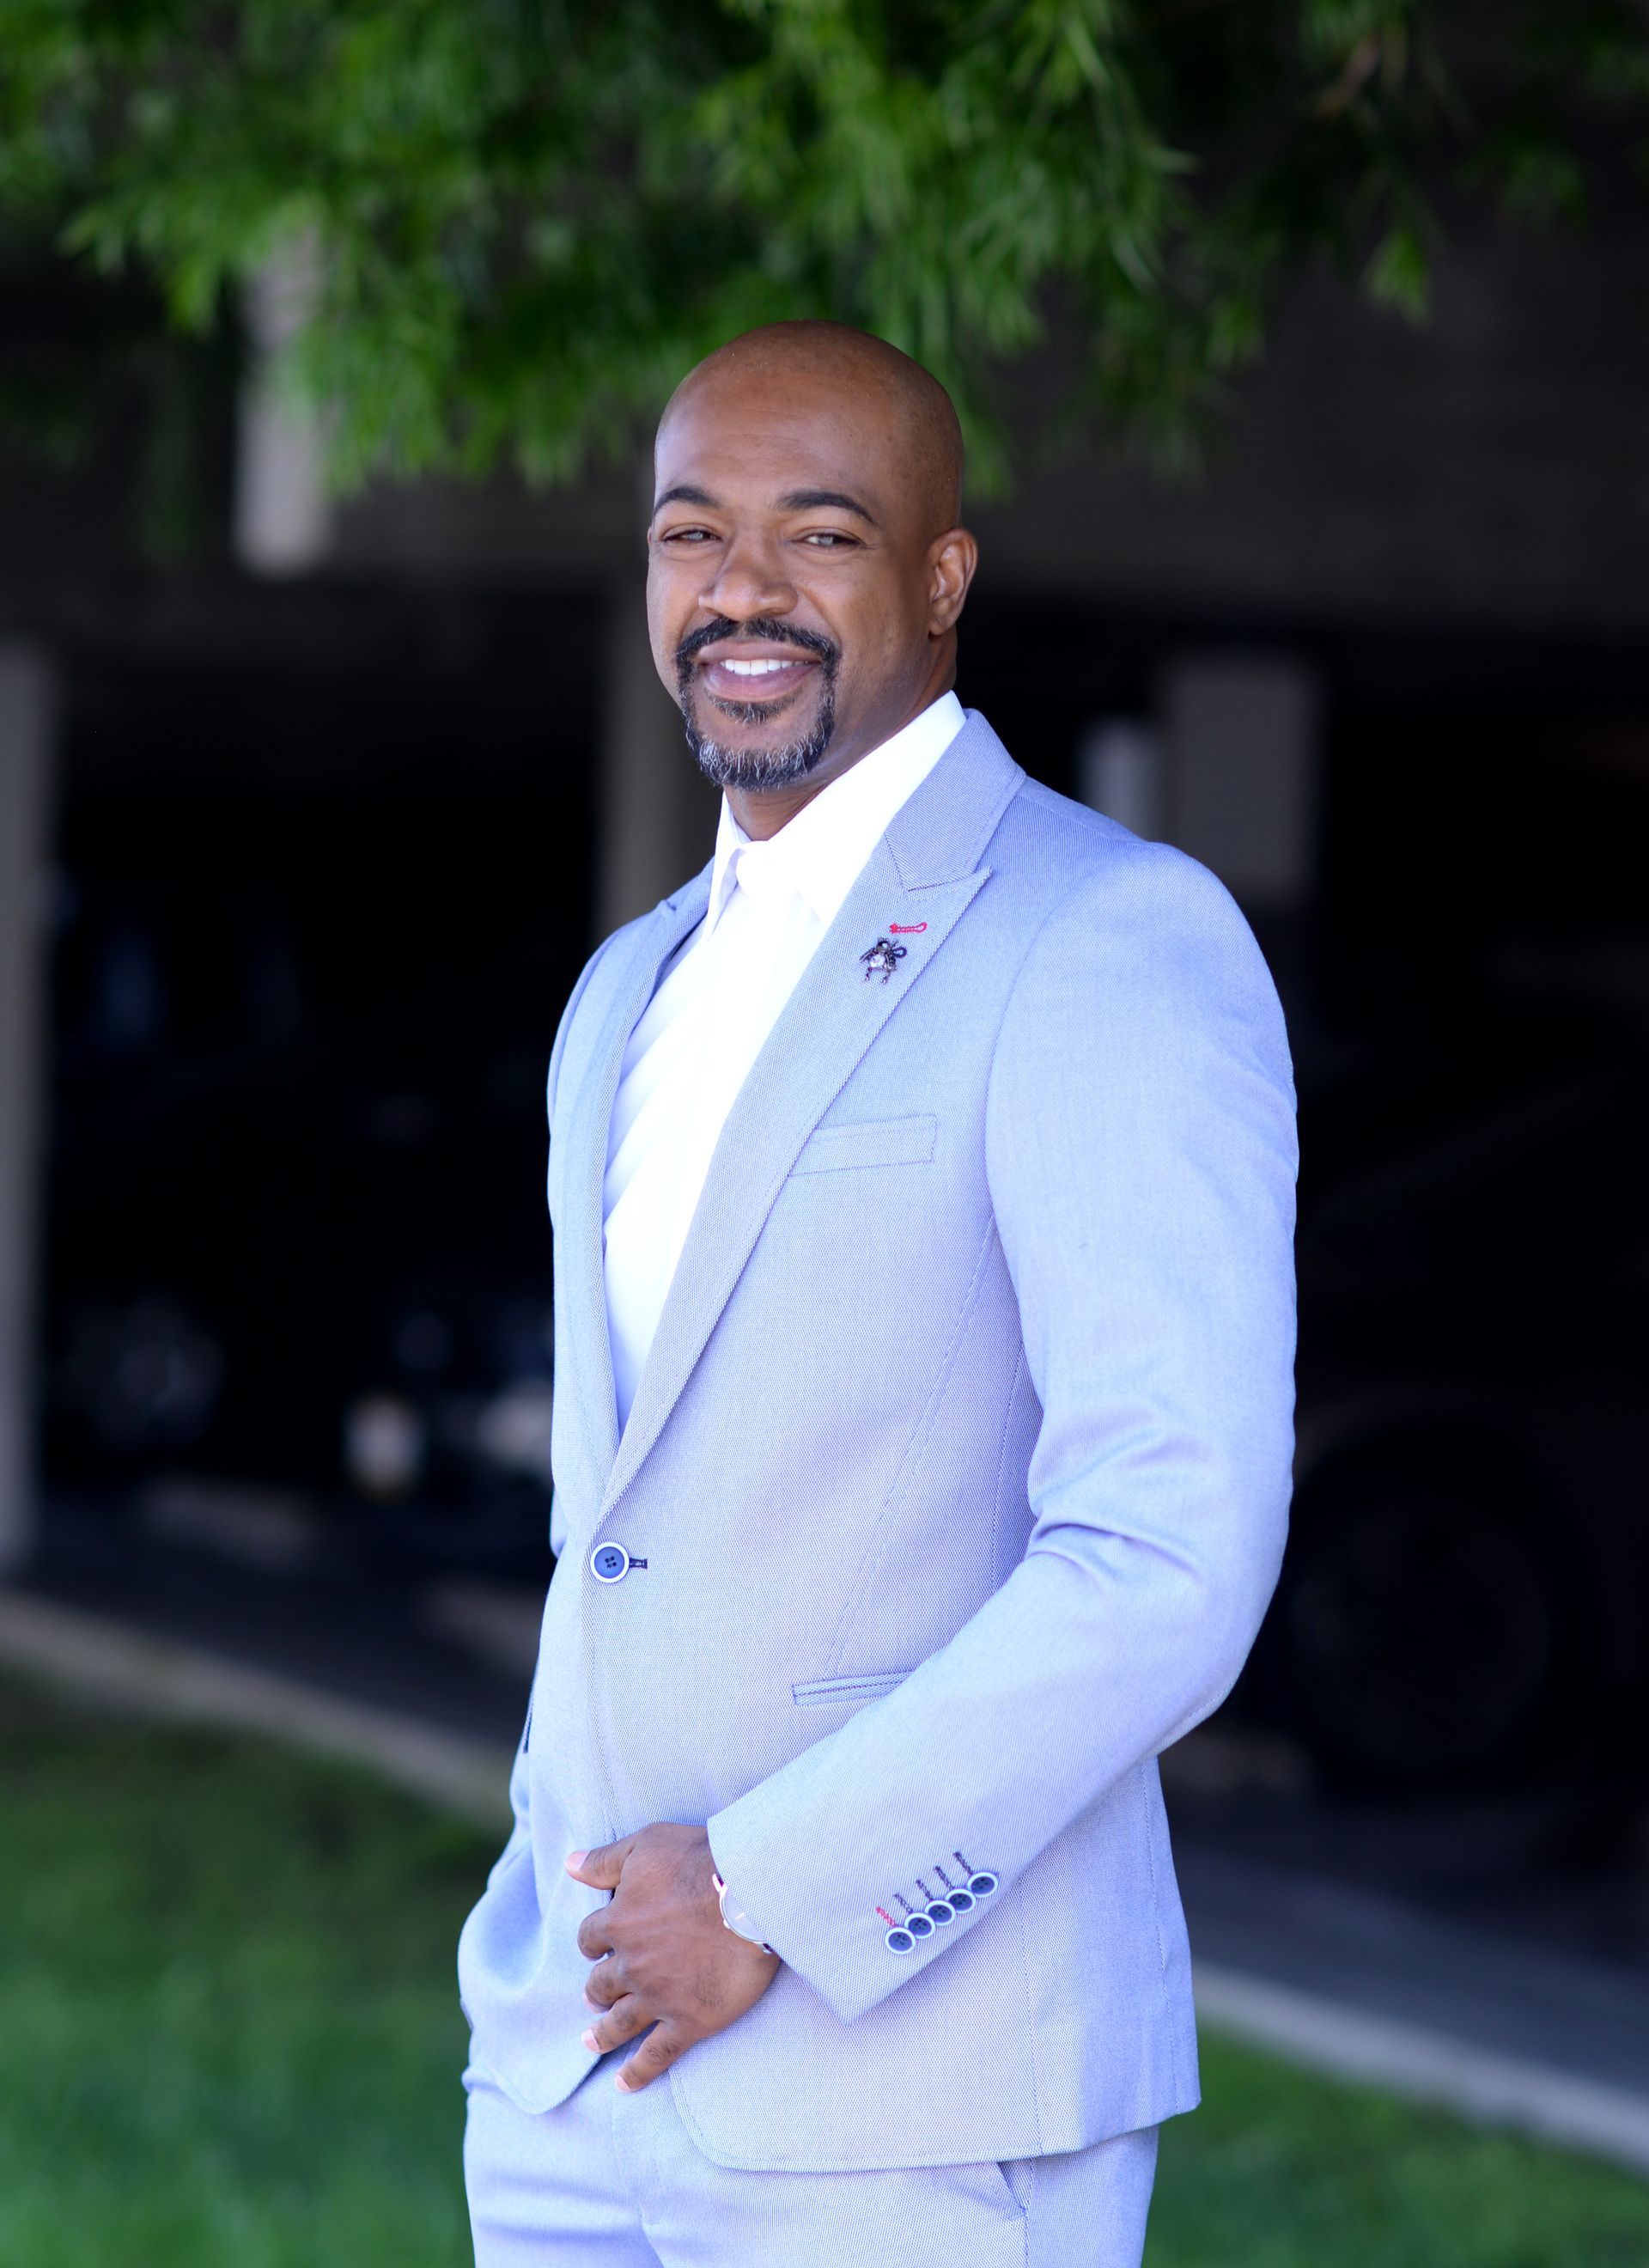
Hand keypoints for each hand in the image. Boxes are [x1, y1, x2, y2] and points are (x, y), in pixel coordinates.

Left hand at [566, 1824, 779, 2090]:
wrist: (749, 1893)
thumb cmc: (699, 1860)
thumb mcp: (645, 1846)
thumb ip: (604, 1859)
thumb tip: (568, 1864)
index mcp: (618, 1922)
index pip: (591, 1938)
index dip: (593, 1942)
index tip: (597, 1947)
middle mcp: (631, 1964)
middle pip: (602, 1984)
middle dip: (596, 1990)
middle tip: (594, 1998)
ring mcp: (658, 1997)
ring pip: (620, 2022)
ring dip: (602, 2033)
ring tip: (591, 2041)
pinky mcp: (688, 2021)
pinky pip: (656, 2054)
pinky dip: (637, 2072)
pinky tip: (624, 2084)